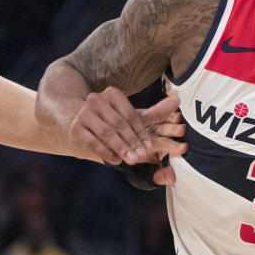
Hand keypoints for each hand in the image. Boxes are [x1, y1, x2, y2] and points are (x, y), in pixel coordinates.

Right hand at [70, 89, 186, 164]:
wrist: (77, 120)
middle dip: (132, 142)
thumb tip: (178, 100)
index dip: (141, 132)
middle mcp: (96, 101)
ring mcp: (83, 114)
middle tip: (143, 155)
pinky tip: (116, 160)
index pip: (130, 115)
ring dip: (121, 148)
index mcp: (112, 94)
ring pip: (107, 134)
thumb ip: (156, 110)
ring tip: (132, 159)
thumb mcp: (131, 115)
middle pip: (119, 125)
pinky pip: (93, 142)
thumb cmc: (112, 119)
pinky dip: (106, 152)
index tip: (150, 147)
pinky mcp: (76, 129)